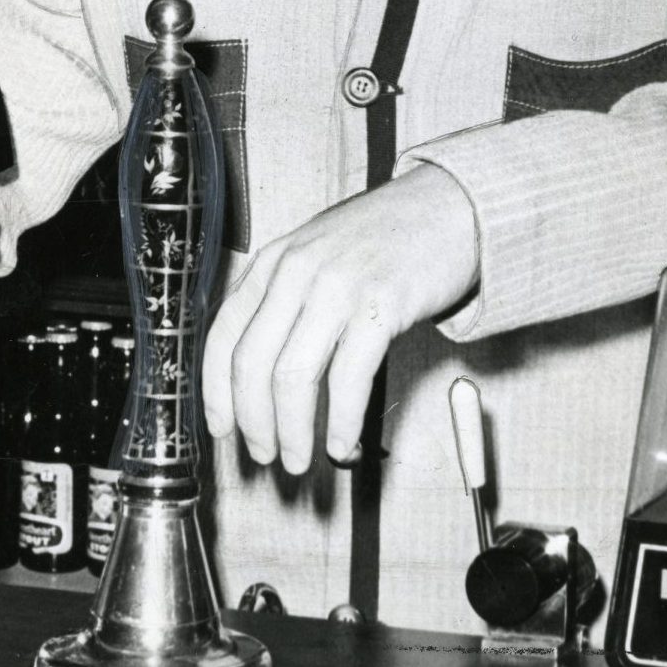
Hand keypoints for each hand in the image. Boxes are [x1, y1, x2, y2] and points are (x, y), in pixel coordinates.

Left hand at [202, 165, 478, 474]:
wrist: (449, 206)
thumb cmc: (385, 238)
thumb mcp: (316, 254)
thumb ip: (283, 299)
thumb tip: (256, 374)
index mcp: (274, 262)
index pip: (223, 336)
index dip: (217, 393)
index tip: (222, 429)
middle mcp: (297, 271)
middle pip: (252, 364)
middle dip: (254, 422)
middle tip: (265, 456)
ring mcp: (338, 286)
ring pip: (292, 376)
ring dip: (293, 431)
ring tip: (300, 459)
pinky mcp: (381, 304)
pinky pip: (348, 377)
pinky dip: (341, 421)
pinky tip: (343, 444)